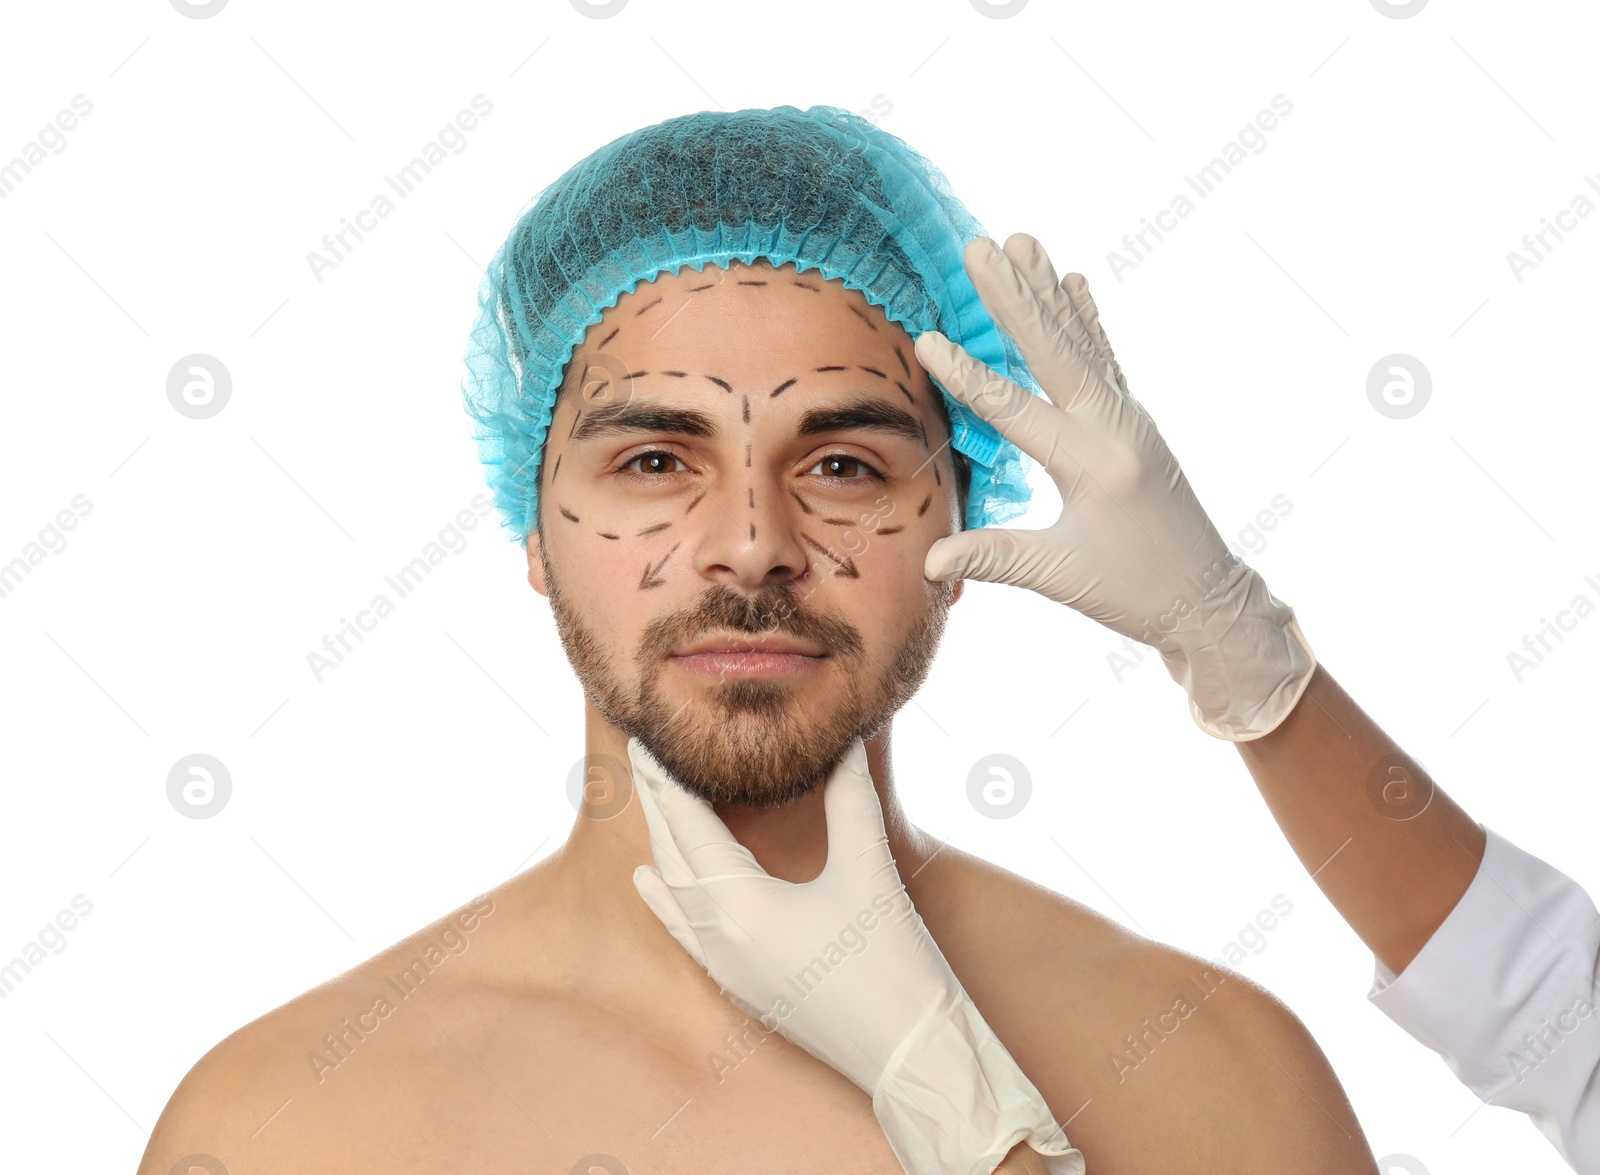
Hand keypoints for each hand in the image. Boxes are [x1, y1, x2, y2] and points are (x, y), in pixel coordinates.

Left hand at [627, 735, 1083, 1174]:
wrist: (911, 1055)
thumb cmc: (895, 965)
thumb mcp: (869, 870)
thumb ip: (851, 799)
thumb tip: (843, 741)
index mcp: (742, 907)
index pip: (687, 824)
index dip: (665, 777)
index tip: (646, 738)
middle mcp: (720, 940)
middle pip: (671, 855)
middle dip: (656, 802)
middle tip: (640, 754)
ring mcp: (726, 969)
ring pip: (673, 894)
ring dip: (660, 845)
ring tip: (650, 802)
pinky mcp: (741, 988)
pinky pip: (683, 931)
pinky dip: (665, 897)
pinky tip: (652, 883)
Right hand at [913, 234, 1315, 741]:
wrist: (1209, 597)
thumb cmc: (1136, 592)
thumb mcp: (1061, 578)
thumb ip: (994, 559)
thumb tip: (929, 561)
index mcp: (1094, 466)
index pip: (1016, 412)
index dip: (968, 377)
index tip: (927, 337)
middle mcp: (1116, 428)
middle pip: (1056, 351)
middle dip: (1015, 297)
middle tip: (981, 245)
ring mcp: (1130, 418)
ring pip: (1081, 342)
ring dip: (1047, 291)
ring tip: (1021, 239)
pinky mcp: (1136, 420)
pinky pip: (1104, 356)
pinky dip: (1087, 317)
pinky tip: (1074, 280)